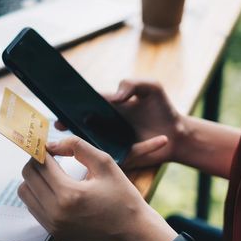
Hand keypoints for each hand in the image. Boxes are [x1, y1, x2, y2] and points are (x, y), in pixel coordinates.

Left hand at [17, 136, 174, 240]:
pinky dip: (38, 194)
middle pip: (28, 176)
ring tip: (52, 173)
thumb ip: (77, 146)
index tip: (48, 144)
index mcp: (70, 194)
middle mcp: (56, 212)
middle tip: (50, 157)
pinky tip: (55, 189)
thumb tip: (51, 144)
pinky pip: (33, 207)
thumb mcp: (105, 163)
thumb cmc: (122, 195)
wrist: (133, 230)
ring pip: (25, 192)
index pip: (41, 164)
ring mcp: (53, 225)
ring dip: (34, 178)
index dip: (42, 149)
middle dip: (37, 162)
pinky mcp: (54, 233)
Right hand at [54, 79, 185, 169]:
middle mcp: (107, 126)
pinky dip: (123, 154)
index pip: (85, 106)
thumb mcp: (152, 88)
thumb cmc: (163, 108)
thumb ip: (132, 83)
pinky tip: (140, 145)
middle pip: (83, 127)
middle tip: (60, 129)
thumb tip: (116, 97)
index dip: (70, 110)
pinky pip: (119, 157)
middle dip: (70, 128)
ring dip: (85, 146)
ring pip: (94, 146)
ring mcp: (114, 143)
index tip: (60, 113)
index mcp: (109, 107)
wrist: (181, 133)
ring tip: (80, 144)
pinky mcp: (124, 157)